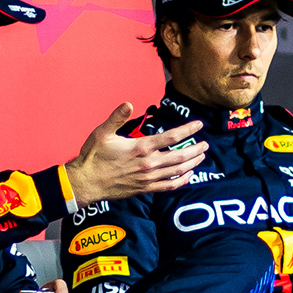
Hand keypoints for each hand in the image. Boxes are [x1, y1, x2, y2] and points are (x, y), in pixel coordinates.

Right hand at [65, 104, 204, 205]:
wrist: (86, 182)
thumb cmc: (93, 157)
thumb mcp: (102, 133)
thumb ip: (117, 117)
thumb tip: (128, 104)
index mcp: (141, 147)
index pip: (172, 138)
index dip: (188, 130)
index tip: (199, 125)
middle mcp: (148, 163)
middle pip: (180, 156)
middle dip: (196, 149)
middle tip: (206, 144)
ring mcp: (148, 178)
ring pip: (178, 171)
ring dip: (192, 163)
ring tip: (201, 156)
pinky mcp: (145, 189)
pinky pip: (169, 186)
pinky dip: (182, 180)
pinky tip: (188, 175)